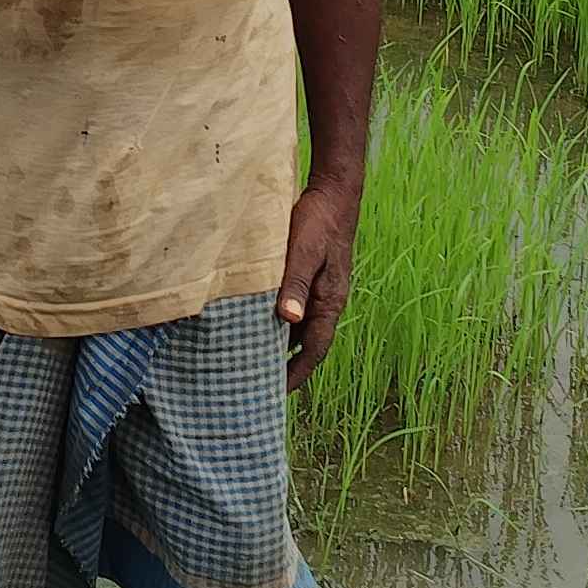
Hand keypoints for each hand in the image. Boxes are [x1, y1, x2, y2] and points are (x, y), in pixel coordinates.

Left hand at [275, 177, 360, 387]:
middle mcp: (327, 301)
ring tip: (254, 362)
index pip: (314, 349)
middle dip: (287, 367)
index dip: (297, 373)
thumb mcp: (304, 251)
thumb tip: (288, 320)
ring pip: (299, 328)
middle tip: (259, 386)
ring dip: (280, 346)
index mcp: (330, 301)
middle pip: (307, 344)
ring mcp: (320, 291)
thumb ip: (295, 284)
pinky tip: (257, 325)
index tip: (278, 394)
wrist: (333, 193)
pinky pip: (294, 310)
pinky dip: (277, 323)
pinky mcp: (311, 279)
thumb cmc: (318, 221)